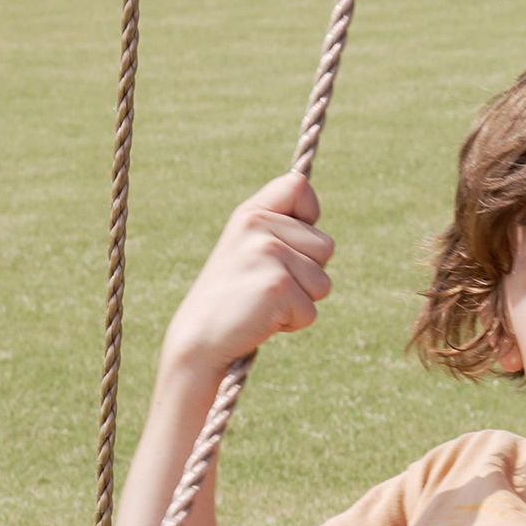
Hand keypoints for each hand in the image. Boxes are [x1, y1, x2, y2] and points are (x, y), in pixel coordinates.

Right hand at [161, 172, 332, 373]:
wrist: (199, 337)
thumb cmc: (231, 296)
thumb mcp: (248, 248)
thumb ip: (279, 226)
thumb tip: (313, 209)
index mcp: (251, 213)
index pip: (299, 187)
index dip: (308, 214)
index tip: (288, 243)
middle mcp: (259, 226)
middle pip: (326, 246)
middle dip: (306, 274)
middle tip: (266, 285)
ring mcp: (268, 254)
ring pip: (323, 282)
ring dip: (301, 301)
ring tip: (264, 302)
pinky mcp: (278, 286)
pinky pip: (311, 310)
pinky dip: (292, 323)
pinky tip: (262, 319)